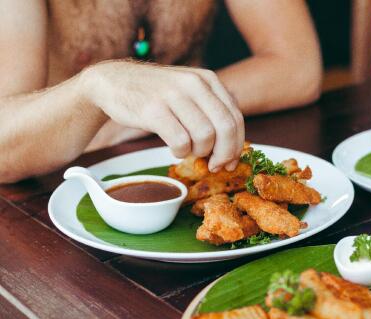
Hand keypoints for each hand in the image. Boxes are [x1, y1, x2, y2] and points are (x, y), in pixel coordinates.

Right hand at [80, 60, 243, 170]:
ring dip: (199, 152)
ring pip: (205, 136)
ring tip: (187, 150)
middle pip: (225, 128)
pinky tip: (174, 149)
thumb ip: (212, 110)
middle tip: (213, 165)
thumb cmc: (156, 94)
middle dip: (224, 154)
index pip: (235, 118)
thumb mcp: (189, 91)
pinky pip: (180, 141)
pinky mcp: (153, 110)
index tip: (230, 162)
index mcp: (208, 80)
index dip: (237, 145)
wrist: (112, 81)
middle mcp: (194, 84)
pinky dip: (180, 152)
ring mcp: (173, 95)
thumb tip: (234, 147)